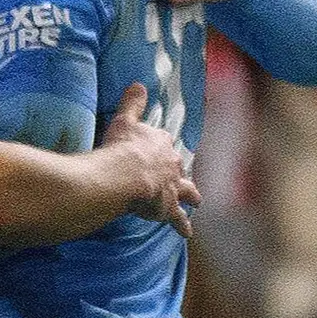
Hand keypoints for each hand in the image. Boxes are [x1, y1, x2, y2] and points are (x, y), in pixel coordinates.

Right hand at [97, 85, 198, 226]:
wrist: (125, 175)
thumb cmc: (121, 147)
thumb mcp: (124, 120)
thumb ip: (132, 103)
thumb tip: (138, 84)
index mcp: (162, 144)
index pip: (164, 143)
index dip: (160, 148)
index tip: (157, 150)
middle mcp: (173, 165)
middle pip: (179, 168)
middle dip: (179, 172)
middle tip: (178, 177)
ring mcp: (173, 187)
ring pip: (187, 192)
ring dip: (191, 196)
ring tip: (196, 201)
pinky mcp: (169, 207)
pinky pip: (178, 219)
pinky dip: (182, 225)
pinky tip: (186, 233)